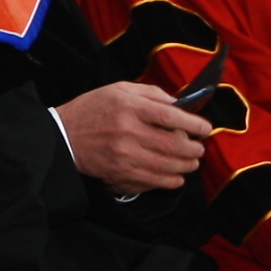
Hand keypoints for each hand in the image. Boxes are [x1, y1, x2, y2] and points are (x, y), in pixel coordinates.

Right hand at [54, 81, 212, 192]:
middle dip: (193, 149)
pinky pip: (153, 180)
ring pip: (166, 165)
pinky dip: (170, 181)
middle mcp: (128, 131)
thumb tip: (177, 104)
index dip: (193, 123)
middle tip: (200, 149)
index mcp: (129, 106)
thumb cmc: (93, 109)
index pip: (170, 116)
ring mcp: (124, 155)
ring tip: (192, 163)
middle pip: (173, 144)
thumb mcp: (118, 89)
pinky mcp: (120, 172)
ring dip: (186, 166)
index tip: (205, 128)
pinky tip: (177, 177)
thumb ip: (150, 92)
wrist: (64, 135)